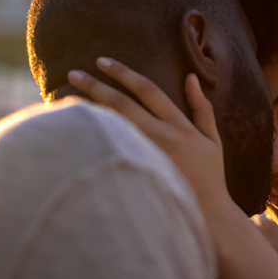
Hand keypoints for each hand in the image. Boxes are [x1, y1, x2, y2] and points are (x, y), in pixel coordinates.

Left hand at [68, 58, 239, 217]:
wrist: (208, 216)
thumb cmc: (210, 178)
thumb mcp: (212, 140)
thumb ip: (202, 108)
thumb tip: (191, 77)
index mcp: (180, 126)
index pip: (147, 90)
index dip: (124, 73)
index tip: (102, 62)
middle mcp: (161, 138)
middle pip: (122, 104)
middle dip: (95, 85)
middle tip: (73, 73)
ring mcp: (147, 158)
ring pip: (111, 127)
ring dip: (87, 110)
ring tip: (65, 98)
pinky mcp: (137, 176)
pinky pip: (109, 151)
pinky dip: (92, 137)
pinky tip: (75, 129)